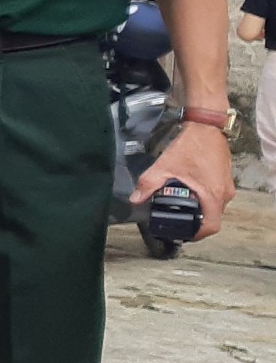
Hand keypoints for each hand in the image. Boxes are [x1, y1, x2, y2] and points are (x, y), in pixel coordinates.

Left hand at [133, 119, 234, 238]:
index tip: (183, 234)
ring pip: (215, 208)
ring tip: (181, 209)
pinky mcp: (225, 179)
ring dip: (200, 211)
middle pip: (212, 218)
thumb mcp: (165, 166)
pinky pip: (216, 196)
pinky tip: (189, 194)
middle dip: (195, 223)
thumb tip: (135, 199)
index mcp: (213, 195)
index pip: (210, 226)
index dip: (197, 235)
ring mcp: (227, 186)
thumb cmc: (190, 147)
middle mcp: (224, 194)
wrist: (206, 127)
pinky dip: (204, 200)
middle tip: (178, 221)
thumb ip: (148, 184)